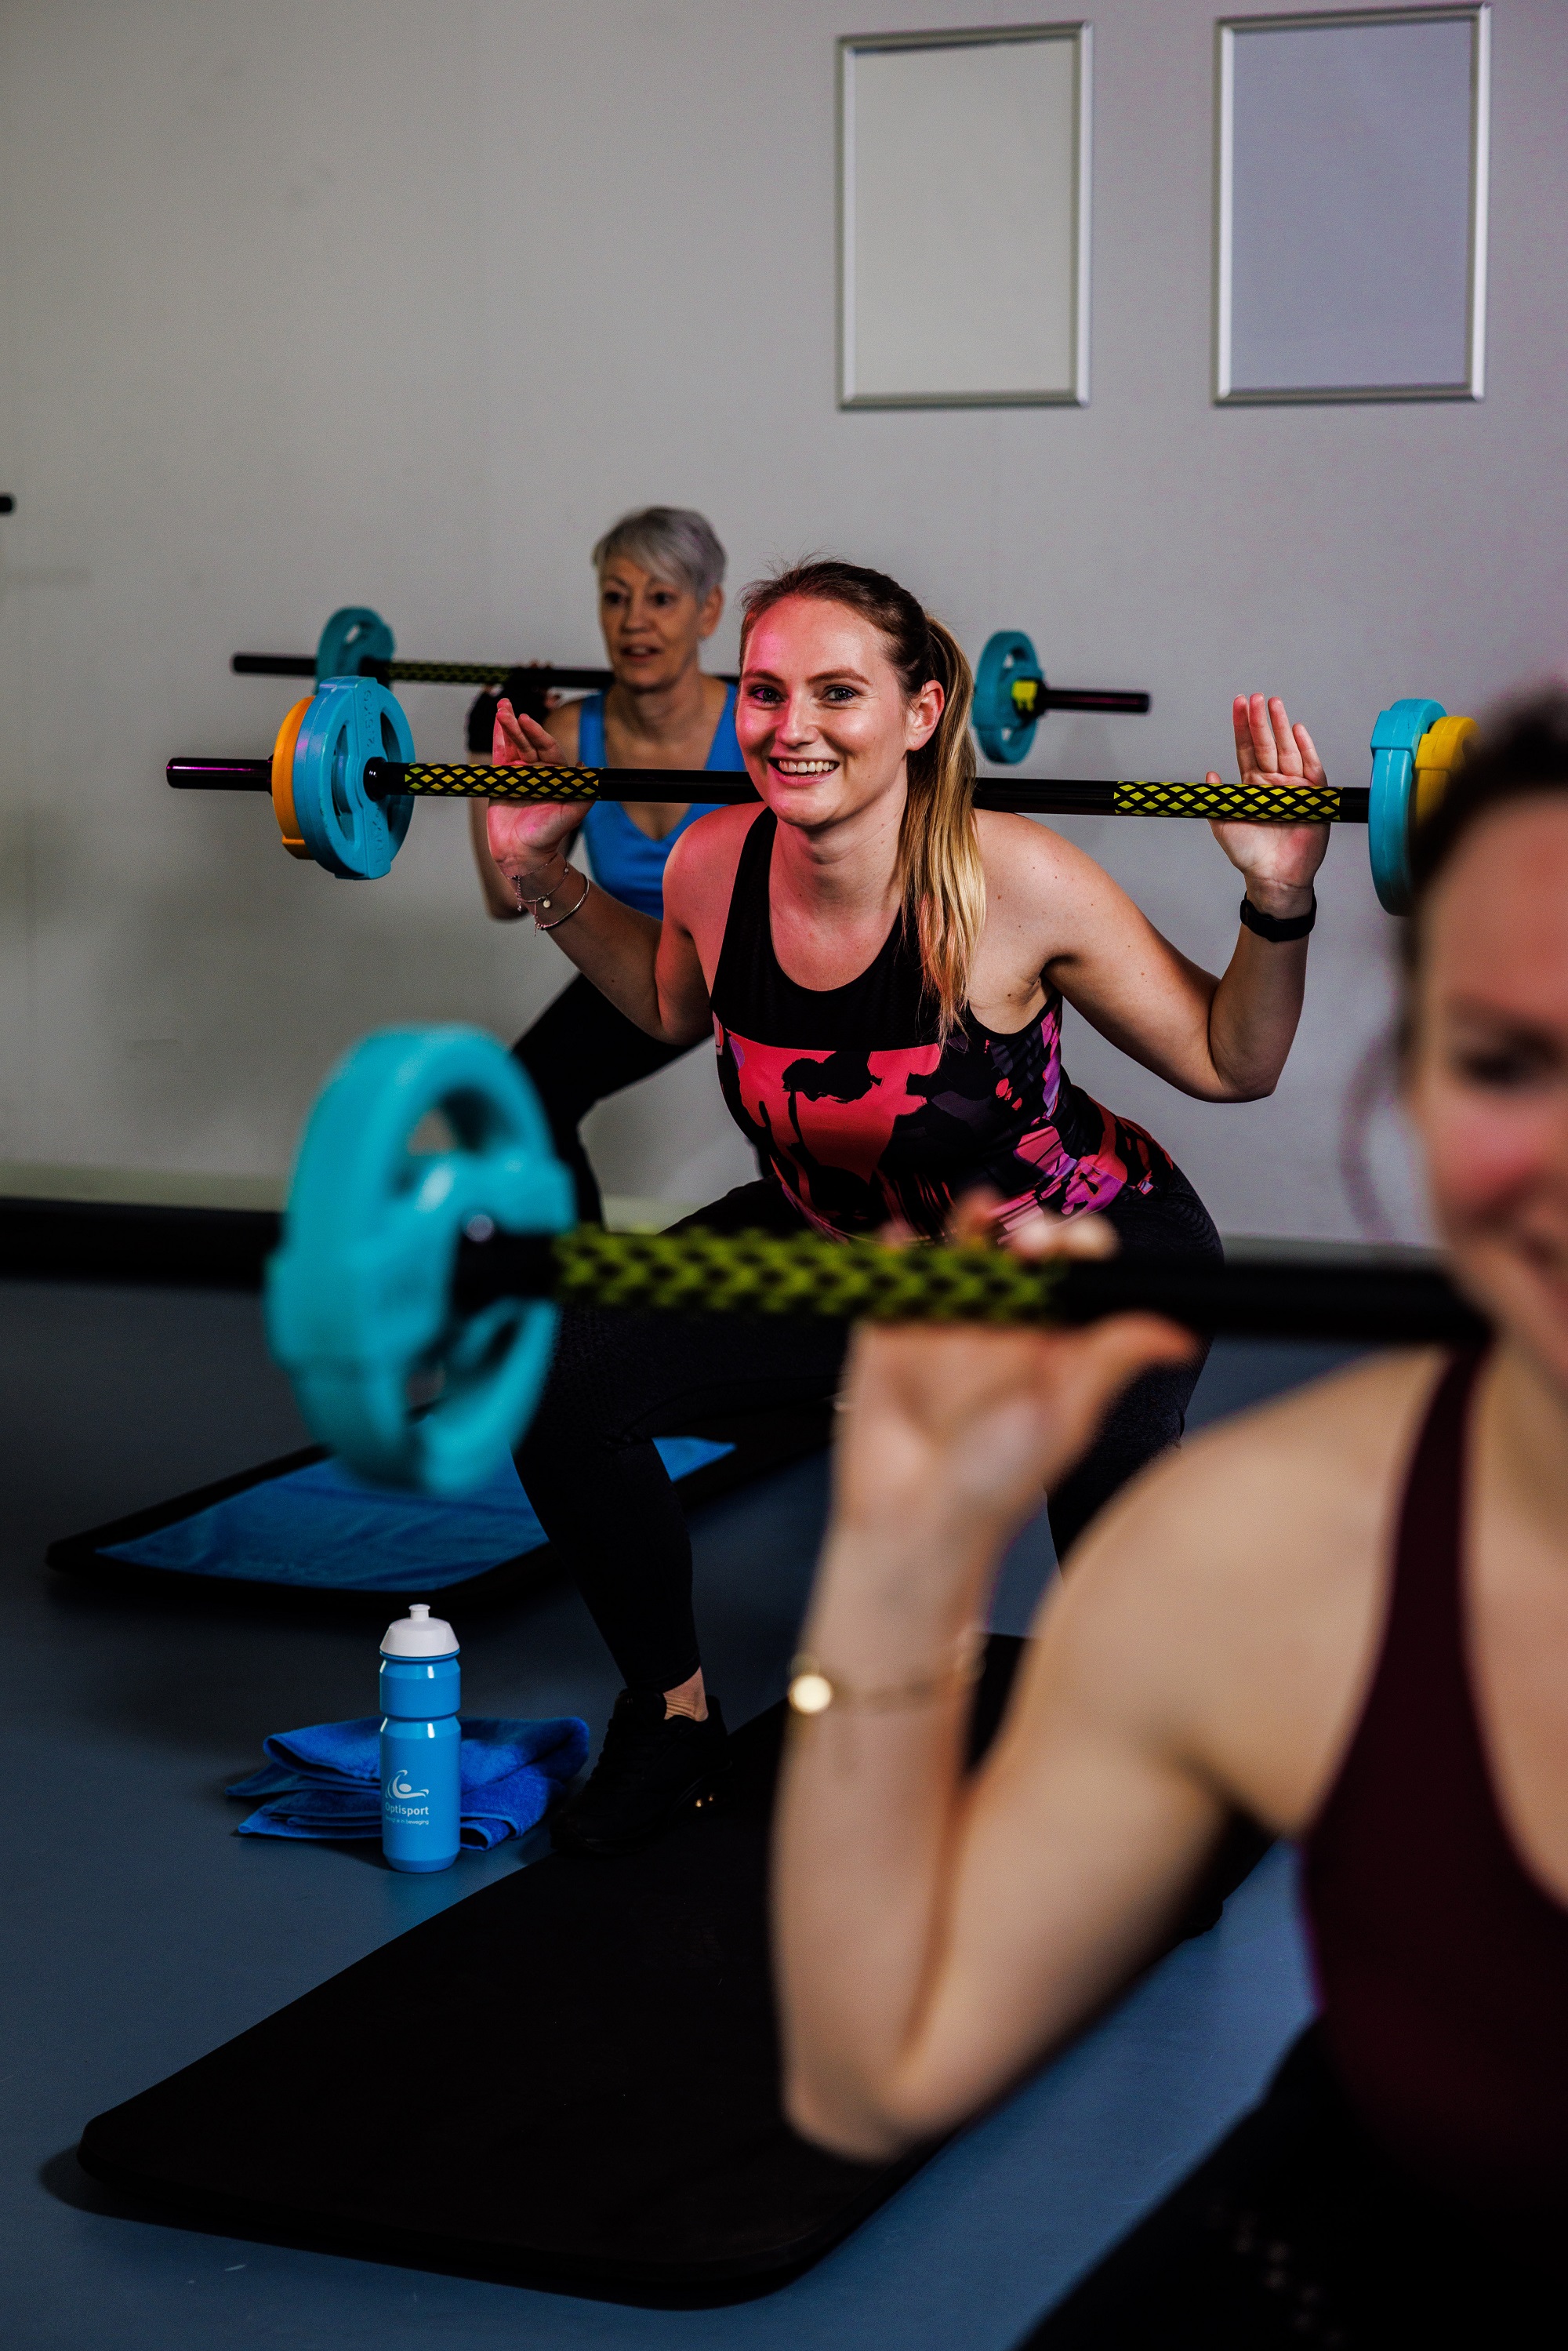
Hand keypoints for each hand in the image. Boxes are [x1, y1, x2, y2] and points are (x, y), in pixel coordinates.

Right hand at [484, 698, 584, 888]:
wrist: (523, 854)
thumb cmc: (548, 836)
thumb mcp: (570, 815)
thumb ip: (582, 793)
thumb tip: (589, 769)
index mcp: (556, 776)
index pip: (548, 748)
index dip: (538, 734)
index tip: (527, 720)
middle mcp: (538, 772)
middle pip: (528, 742)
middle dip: (518, 725)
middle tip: (508, 709)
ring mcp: (520, 774)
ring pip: (513, 745)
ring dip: (507, 726)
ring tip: (501, 708)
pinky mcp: (503, 780)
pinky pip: (500, 756)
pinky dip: (498, 739)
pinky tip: (496, 722)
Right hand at [832, 1195, 1193, 1555]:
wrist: (912, 1519)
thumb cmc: (993, 1484)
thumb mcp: (1063, 1419)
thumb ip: (1111, 1361)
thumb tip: (1180, 1335)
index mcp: (1052, 1339)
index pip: (1076, 1270)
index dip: (1079, 1245)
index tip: (1074, 1246)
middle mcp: (1003, 1322)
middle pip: (1020, 1245)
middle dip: (1029, 1225)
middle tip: (1028, 1242)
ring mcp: (947, 1319)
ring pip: (961, 1246)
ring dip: (972, 1219)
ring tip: (980, 1212)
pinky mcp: (892, 1324)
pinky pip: (896, 1269)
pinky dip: (899, 1246)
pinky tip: (909, 1240)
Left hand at [1207, 694, 1328, 913]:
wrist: (1273, 876)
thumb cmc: (1249, 855)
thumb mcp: (1223, 824)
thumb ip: (1217, 799)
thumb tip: (1209, 775)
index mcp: (1251, 786)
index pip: (1246, 749)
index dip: (1242, 726)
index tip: (1238, 704)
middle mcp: (1273, 782)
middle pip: (1266, 743)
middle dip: (1260, 720)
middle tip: (1256, 697)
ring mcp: (1293, 786)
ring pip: (1287, 749)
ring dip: (1281, 726)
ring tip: (1274, 704)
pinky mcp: (1313, 796)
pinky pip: (1310, 767)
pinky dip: (1305, 748)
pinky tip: (1297, 730)